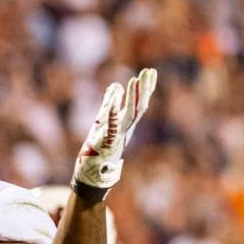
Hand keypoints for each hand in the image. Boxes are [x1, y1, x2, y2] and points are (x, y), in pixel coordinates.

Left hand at [72, 68, 156, 197]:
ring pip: (130, 114)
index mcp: (126, 125)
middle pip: (140, 107)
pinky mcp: (107, 141)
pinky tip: (117, 97)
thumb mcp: (103, 122)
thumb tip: (115, 86)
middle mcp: (125, 130)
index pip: (139, 104)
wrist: (92, 172)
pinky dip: (115, 110)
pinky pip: (113, 124)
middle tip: (149, 71)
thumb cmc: (98, 148)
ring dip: (133, 97)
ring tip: (135, 80)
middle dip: (145, 89)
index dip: (146, 88)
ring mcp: (118, 136)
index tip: (151, 72)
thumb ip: (109, 104)